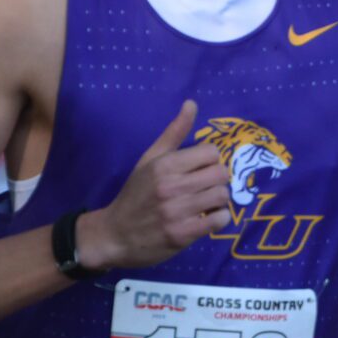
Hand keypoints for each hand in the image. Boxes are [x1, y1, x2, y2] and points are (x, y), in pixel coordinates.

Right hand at [78, 100, 231, 270]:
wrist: (115, 234)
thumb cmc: (135, 194)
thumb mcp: (149, 159)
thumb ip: (173, 132)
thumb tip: (192, 103)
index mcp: (165, 165)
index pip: (211, 152)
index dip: (210, 160)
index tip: (200, 169)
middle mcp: (172, 186)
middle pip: (221, 174)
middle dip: (218, 180)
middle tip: (206, 186)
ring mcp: (178, 211)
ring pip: (222, 196)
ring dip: (219, 200)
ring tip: (206, 202)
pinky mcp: (183, 234)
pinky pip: (219, 220)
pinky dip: (218, 218)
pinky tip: (207, 218)